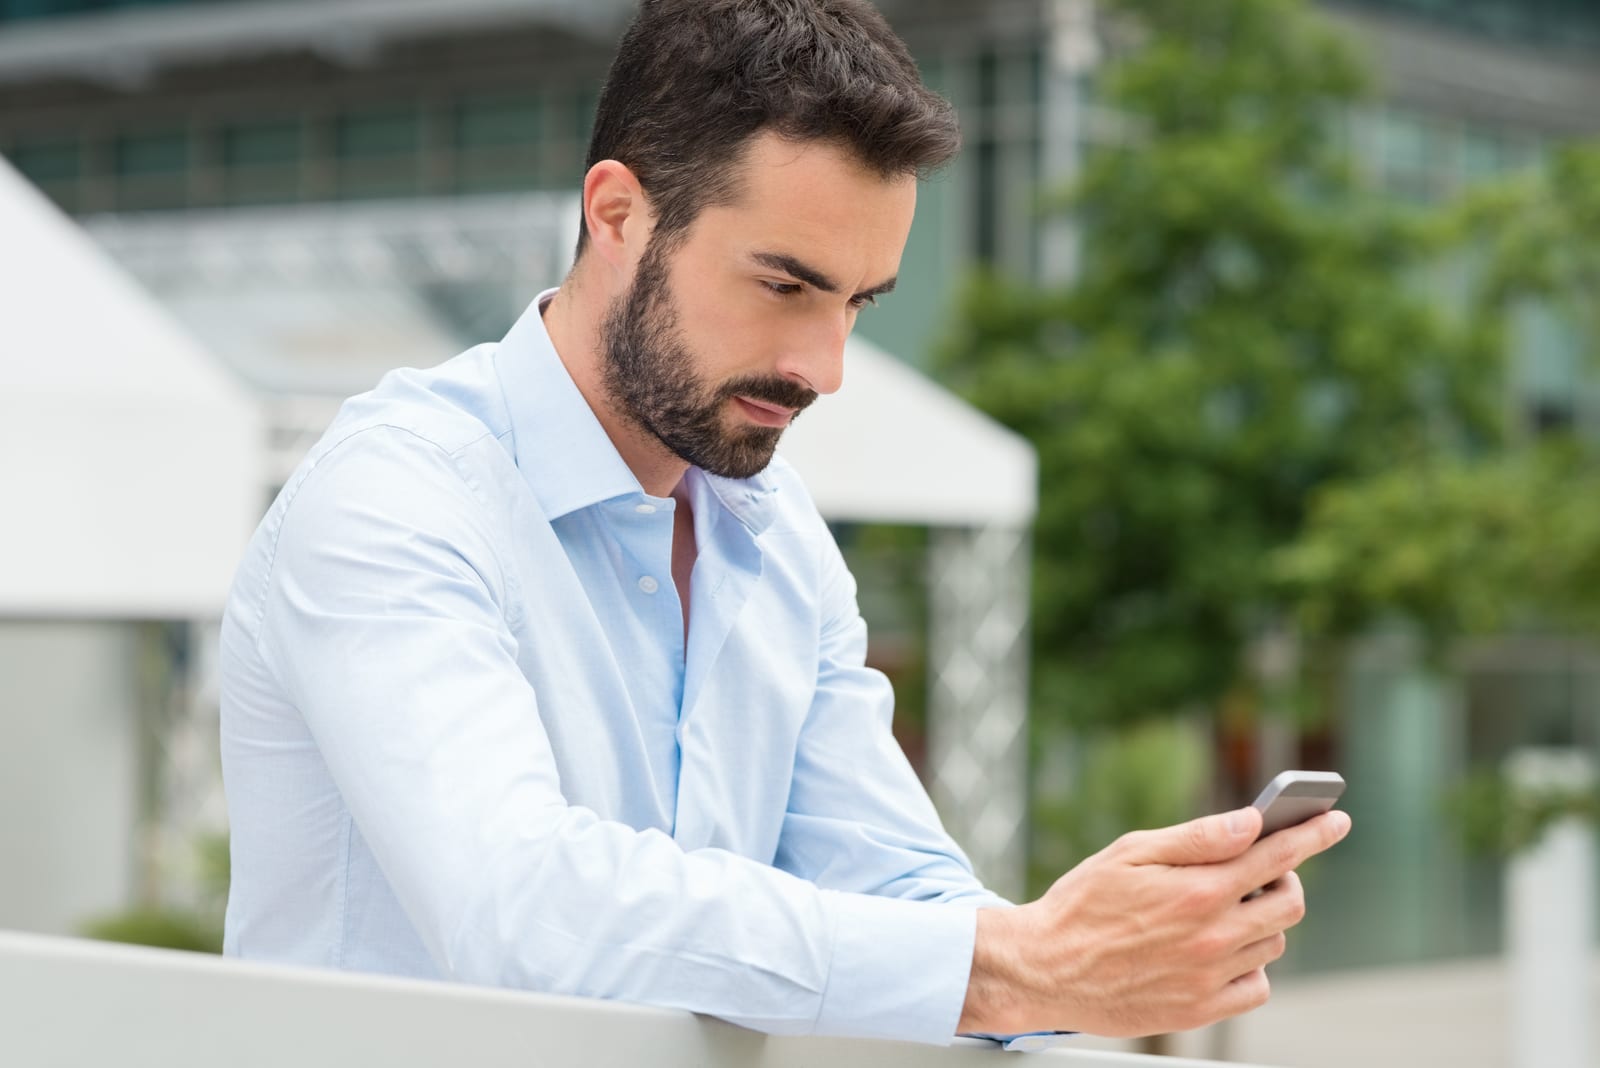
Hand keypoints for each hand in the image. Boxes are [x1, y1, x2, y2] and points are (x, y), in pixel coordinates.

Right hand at [958, 805, 1350, 1037]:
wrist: (1044, 969)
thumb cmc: (1082, 904)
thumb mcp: (1130, 853)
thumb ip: (1197, 839)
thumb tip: (1250, 823)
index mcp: (1198, 890)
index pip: (1277, 855)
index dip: (1314, 833)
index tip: (1336, 820)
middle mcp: (1213, 936)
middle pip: (1289, 903)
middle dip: (1285, 879)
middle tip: (1256, 872)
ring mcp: (1210, 978)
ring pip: (1273, 944)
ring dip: (1260, 922)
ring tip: (1218, 912)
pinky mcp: (1200, 1010)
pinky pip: (1256, 986)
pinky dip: (1249, 966)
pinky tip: (1217, 951)